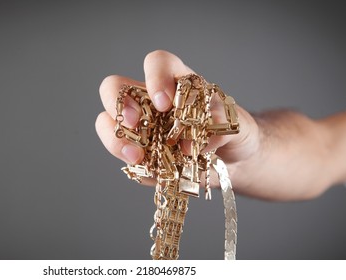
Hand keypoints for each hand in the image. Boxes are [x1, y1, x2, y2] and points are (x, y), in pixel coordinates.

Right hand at [95, 50, 259, 189]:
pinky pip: (122, 157)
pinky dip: (132, 166)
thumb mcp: (237, 124)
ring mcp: (140, 128)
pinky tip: (153, 172)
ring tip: (138, 157)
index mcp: (176, 83)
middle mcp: (150, 101)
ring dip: (116, 140)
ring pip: (107, 123)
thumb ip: (223, 123)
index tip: (164, 102)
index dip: (154, 77)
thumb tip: (204, 136)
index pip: (157, 63)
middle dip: (118, 104)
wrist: (233, 162)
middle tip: (134, 124)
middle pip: (114, 87)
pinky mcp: (138, 155)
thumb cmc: (233, 133)